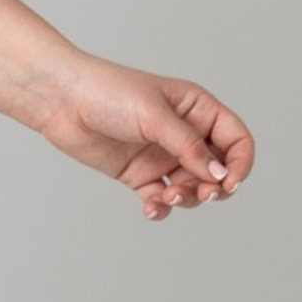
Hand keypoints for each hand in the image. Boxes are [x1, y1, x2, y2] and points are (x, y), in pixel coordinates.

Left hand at [35, 54, 254, 219]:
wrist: (61, 100)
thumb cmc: (108, 92)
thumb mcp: (155, 116)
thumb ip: (188, 146)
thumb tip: (220, 175)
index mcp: (197, 110)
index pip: (236, 140)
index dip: (240, 163)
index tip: (228, 183)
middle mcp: (183, 134)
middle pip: (217, 170)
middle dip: (213, 187)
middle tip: (199, 193)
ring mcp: (161, 155)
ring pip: (191, 188)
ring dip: (187, 198)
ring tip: (168, 196)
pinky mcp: (138, 174)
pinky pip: (161, 198)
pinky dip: (161, 207)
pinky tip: (152, 209)